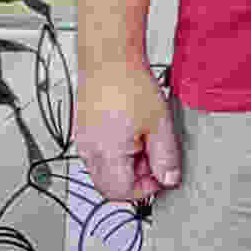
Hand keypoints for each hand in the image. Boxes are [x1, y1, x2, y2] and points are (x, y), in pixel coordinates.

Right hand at [75, 60, 181, 209]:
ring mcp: (82, 141)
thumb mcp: (159, 124)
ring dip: (125, 166)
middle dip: (134, 180)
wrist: (109, 58)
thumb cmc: (130, 84)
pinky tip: (129, 131)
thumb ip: (165, 157)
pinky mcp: (81, 130)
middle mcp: (89, 151)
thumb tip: (168, 179)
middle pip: (110, 186)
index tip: (160, 177)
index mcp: (106, 154)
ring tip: (142, 140)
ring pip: (103, 171)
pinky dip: (114, 153)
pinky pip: (97, 154)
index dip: (145, 190)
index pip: (121, 192)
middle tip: (153, 159)